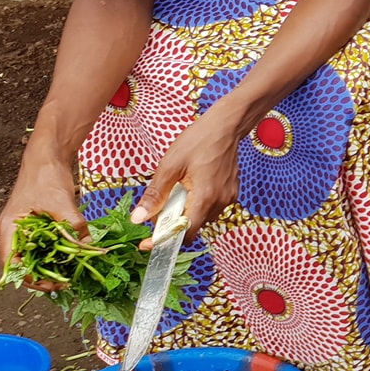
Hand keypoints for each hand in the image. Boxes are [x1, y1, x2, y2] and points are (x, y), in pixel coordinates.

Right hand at [0, 153, 83, 281]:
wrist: (47, 157)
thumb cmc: (46, 177)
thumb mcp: (62, 204)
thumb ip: (74, 227)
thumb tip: (90, 247)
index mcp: (9, 230)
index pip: (13, 266)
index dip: (32, 280)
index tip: (54, 286)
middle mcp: (11, 232)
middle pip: (22, 265)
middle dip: (43, 276)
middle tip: (67, 283)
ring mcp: (21, 229)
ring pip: (33, 257)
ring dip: (50, 266)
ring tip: (70, 273)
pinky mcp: (33, 225)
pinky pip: (42, 246)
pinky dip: (55, 253)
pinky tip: (71, 258)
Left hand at [133, 109, 242, 238]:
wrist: (226, 126)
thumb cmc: (199, 140)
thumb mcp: (170, 165)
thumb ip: (155, 195)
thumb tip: (138, 218)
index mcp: (204, 197)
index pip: (183, 233)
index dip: (163, 241)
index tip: (147, 244)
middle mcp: (219, 202)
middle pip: (191, 228)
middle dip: (171, 224)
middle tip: (157, 209)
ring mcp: (227, 198)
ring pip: (200, 219)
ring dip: (184, 214)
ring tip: (176, 192)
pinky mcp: (230, 193)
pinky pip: (210, 209)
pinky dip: (196, 205)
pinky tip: (189, 188)